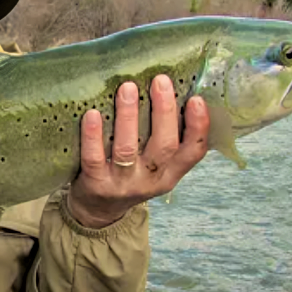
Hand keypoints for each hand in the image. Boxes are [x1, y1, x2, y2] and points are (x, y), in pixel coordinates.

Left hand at [67, 75, 209, 227]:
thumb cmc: (129, 176)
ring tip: (128, 88)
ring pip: (127, 150)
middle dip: (164, 112)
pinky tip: (92, 114)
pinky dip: (93, 136)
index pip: (193, 153)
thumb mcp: (154, 167)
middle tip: (160, 81)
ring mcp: (122, 183)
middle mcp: (149, 180)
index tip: (197, 99)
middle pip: (163, 147)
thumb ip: (164, 139)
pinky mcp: (95, 184)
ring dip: (128, 117)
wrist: (97, 211)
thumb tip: (171, 93)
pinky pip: (94, 158)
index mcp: (169, 174)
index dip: (198, 127)